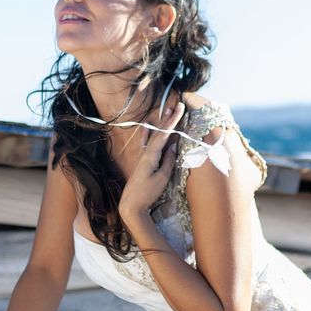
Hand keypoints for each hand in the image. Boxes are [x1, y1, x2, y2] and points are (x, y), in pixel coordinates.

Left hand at [119, 102, 185, 221]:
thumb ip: (168, 161)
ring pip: (153, 135)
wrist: (131, 205)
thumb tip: (173, 145)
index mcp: (150, 155)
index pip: (164, 134)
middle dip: (169, 118)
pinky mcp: (142, 162)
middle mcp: (145, 153)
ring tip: (166, 111)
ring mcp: (143, 156)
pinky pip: (147, 142)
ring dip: (161, 123)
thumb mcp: (162, 178)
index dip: (173, 121)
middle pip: (158, 132)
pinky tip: (148, 126)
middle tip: (176, 105)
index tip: (180, 109)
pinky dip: (149, 132)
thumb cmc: (147, 193)